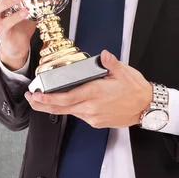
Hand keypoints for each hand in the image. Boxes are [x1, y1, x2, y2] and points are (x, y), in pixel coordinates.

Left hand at [25, 50, 153, 127]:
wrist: (147, 107)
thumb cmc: (136, 90)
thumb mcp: (123, 72)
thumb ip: (110, 63)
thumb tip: (103, 55)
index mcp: (95, 93)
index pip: (65, 98)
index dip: (47, 99)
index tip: (35, 95)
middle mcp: (91, 108)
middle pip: (61, 108)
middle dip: (42, 104)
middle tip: (31, 98)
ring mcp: (93, 117)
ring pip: (69, 112)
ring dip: (55, 106)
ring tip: (45, 98)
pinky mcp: (97, 122)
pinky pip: (80, 114)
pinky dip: (70, 108)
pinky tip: (69, 101)